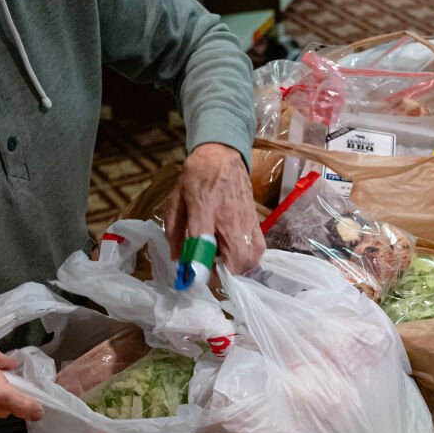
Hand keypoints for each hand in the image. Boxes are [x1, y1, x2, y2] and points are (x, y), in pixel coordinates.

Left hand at [164, 143, 264, 273]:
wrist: (223, 155)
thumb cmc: (197, 175)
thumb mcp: (177, 198)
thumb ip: (175, 229)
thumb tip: (177, 257)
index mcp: (203, 207)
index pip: (203, 242)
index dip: (197, 265)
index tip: (190, 277)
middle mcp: (228, 217)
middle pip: (236, 260)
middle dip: (221, 273)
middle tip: (208, 267)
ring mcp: (246, 220)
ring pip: (250, 258)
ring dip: (236, 267)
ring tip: (222, 260)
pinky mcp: (256, 220)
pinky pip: (258, 248)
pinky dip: (249, 257)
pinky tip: (236, 252)